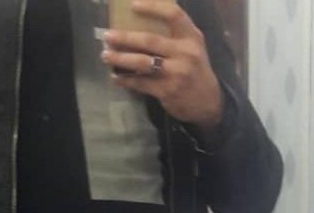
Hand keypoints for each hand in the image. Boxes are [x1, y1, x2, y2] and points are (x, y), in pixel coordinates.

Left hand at [102, 1, 222, 131]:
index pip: (173, 15)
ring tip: (105, 56)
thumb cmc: (194, 69)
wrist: (208, 102)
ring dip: (120, 58)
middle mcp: (186, 53)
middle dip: (125, 38)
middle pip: (150, 40)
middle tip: (107, 36)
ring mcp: (176, 73)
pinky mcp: (167, 91)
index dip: (153, 8)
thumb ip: (174, 36)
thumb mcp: (192, 48)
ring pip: (142, 62)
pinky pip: (141, 83)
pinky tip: (116, 77)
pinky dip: (126, 80)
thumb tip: (139, 24)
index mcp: (192, 37)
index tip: (133, 5)